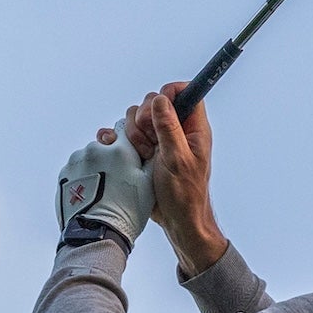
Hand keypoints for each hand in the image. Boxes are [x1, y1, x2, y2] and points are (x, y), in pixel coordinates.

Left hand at [55, 125, 148, 246]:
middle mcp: (95, 148)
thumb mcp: (150, 185)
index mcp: (119, 148)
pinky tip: (91, 195)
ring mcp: (76, 160)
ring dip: (96, 168)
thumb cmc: (127, 212)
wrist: (96, 234)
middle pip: (106, 145)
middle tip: (118, 181)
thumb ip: (151, 159)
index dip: (129, 143)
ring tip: (102, 191)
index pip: (124, 129)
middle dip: (111, 157)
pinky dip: (82, 179)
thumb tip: (153, 145)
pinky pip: (76, 170)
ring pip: (89, 157)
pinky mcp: (64, 173)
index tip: (130, 157)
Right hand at [125, 85, 226, 272]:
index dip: (169, 93)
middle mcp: (176, 130)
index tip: (157, 108)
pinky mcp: (144, 150)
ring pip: (137, 117)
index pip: (185, 92)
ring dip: (132, 133)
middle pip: (154, 102)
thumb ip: (169, 128)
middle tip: (149, 141)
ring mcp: (159, 140)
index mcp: (193, 128)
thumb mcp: (177, 160)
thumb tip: (161, 100)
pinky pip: (126, 133)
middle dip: (144, 118)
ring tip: (143, 155)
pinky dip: (119, 138)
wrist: (176, 221)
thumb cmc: (185, 194)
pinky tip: (120, 149)